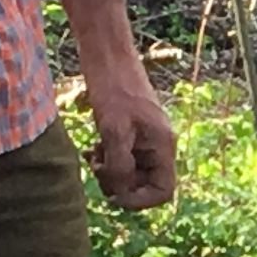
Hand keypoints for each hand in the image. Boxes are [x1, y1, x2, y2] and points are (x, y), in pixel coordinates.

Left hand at [77, 53, 178, 210]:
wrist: (107, 55)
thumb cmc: (113, 87)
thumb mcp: (114, 130)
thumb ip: (120, 166)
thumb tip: (120, 194)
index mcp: (163, 146)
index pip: (163, 191)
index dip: (139, 201)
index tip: (113, 194)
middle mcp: (158, 145)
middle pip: (145, 185)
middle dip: (120, 185)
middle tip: (98, 168)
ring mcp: (145, 139)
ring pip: (131, 174)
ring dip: (111, 173)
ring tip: (93, 155)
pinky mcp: (130, 132)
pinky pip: (123, 159)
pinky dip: (107, 160)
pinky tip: (93, 148)